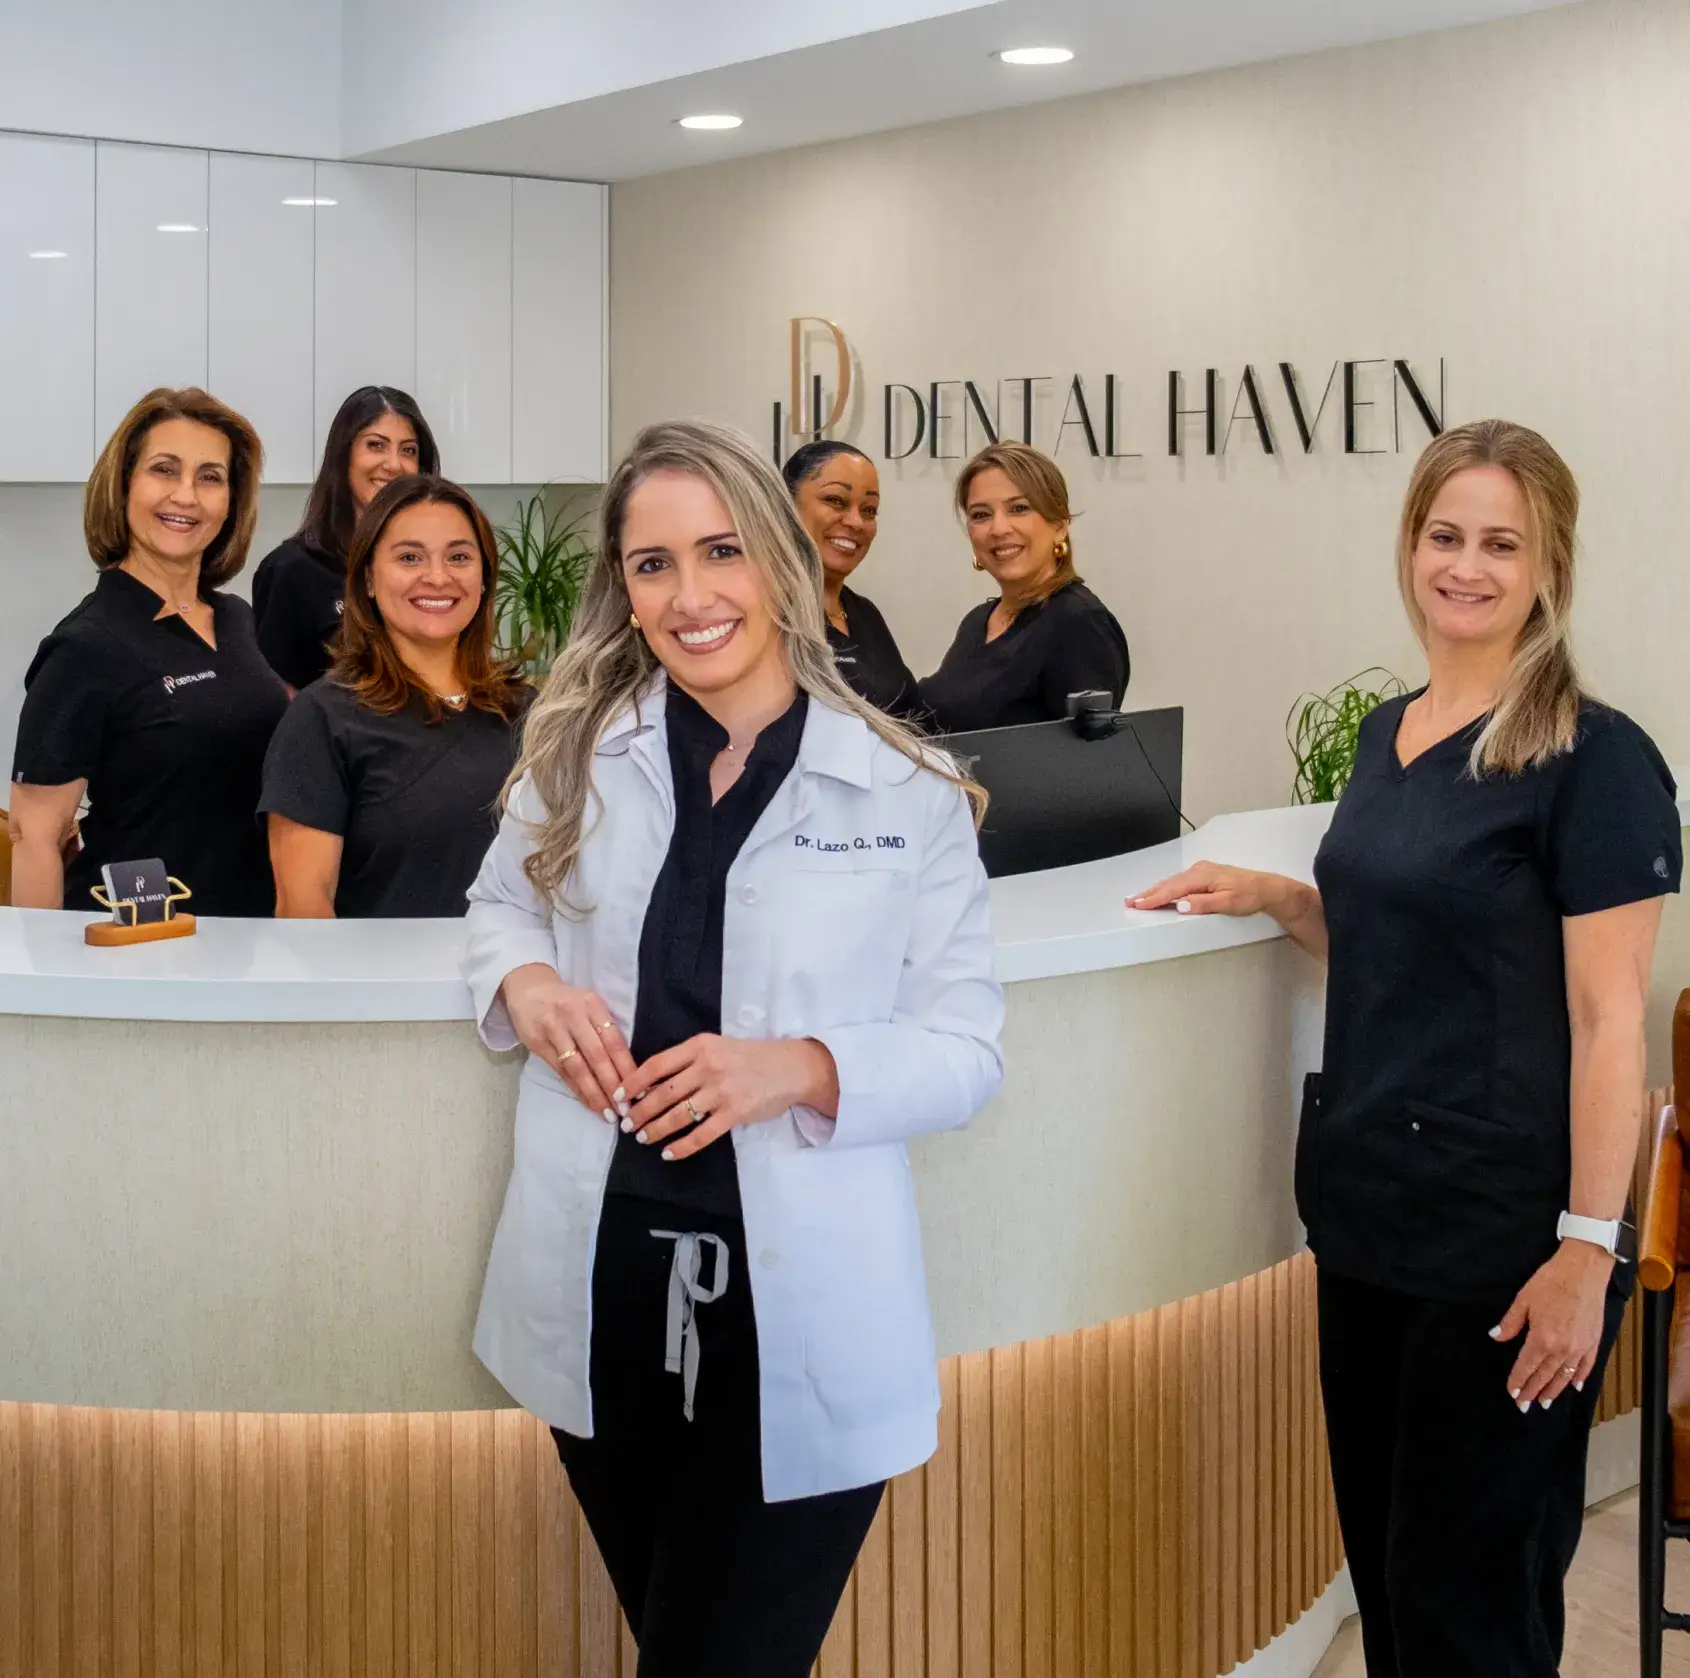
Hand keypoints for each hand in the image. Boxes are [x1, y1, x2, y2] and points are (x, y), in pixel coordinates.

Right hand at [499, 964, 637, 1123]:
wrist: (528, 989)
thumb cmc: (567, 1001)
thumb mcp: (589, 1005)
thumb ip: (605, 1029)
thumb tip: (629, 1068)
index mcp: (593, 1005)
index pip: (614, 1040)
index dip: (627, 1067)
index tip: (640, 1089)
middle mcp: (574, 1015)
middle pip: (597, 1056)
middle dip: (612, 1085)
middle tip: (626, 1109)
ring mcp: (554, 1030)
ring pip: (578, 1067)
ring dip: (594, 1093)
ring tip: (608, 1113)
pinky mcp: (538, 1043)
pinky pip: (561, 1072)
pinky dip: (577, 1089)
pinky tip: (588, 1102)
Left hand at [623, 1035, 839, 1160]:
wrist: (791, 1068)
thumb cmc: (750, 1058)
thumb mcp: (717, 1048)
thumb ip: (689, 1062)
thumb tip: (652, 1086)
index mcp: (701, 1046)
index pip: (657, 1065)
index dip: (633, 1083)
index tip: (619, 1096)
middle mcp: (709, 1066)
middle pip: (663, 1093)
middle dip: (640, 1112)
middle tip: (627, 1124)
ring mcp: (722, 1090)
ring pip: (678, 1115)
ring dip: (656, 1129)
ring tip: (643, 1137)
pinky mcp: (736, 1112)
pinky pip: (702, 1134)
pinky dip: (682, 1146)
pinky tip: (669, 1153)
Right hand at [1127, 862, 1296, 917]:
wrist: (1267, 889)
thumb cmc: (1249, 896)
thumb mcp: (1227, 903)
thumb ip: (1202, 904)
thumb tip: (1180, 905)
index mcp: (1202, 876)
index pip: (1172, 889)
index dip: (1153, 898)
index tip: (1138, 904)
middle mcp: (1199, 870)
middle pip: (1168, 883)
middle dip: (1148, 893)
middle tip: (1130, 901)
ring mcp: (1202, 871)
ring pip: (1173, 882)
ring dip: (1156, 890)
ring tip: (1139, 898)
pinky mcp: (1205, 875)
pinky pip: (1180, 881)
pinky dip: (1167, 887)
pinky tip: (1162, 891)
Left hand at [1490, 1239, 1613, 1410]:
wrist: (1584, 1270)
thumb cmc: (1552, 1281)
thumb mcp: (1524, 1300)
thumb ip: (1511, 1323)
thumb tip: (1496, 1337)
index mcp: (1542, 1339)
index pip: (1526, 1366)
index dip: (1518, 1381)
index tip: (1512, 1393)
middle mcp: (1563, 1348)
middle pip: (1544, 1375)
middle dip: (1532, 1391)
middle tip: (1524, 1405)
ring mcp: (1581, 1347)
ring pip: (1565, 1376)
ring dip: (1554, 1390)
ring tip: (1545, 1402)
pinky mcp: (1594, 1342)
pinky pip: (1586, 1366)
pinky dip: (1580, 1378)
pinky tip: (1575, 1387)